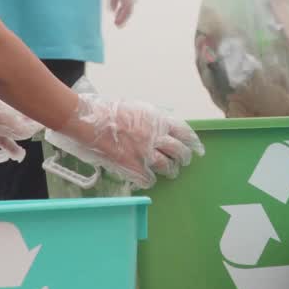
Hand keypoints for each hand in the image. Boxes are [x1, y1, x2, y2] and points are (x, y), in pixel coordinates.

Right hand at [46, 84, 204, 189]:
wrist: (90, 121)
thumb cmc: (108, 110)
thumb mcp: (136, 108)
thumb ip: (151, 119)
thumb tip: (160, 126)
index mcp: (158, 120)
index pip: (184, 131)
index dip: (193, 142)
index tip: (199, 148)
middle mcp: (156, 137)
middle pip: (180, 151)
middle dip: (184, 158)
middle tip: (183, 161)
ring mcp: (145, 153)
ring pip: (168, 167)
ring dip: (171, 170)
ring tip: (170, 172)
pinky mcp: (133, 167)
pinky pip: (149, 179)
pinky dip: (149, 180)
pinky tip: (147, 178)